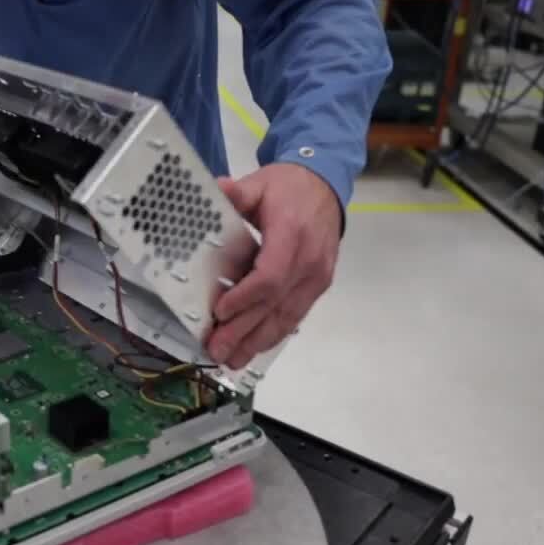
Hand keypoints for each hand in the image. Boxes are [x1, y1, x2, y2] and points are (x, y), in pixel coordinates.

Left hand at [205, 163, 342, 369]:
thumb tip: (217, 188)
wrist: (326, 186)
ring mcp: (316, 277)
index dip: (245, 298)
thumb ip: (238, 192)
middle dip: (244, 331)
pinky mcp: (319, 285)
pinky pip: (296, 314)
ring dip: (258, 341)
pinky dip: (274, 333)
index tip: (220, 311)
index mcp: (292, 235)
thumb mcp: (260, 183)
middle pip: (274, 305)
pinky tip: (255, 348)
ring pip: (287, 316)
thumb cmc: (288, 187)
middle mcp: (308, 262)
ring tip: (233, 360)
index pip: (270, 276)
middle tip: (217, 351)